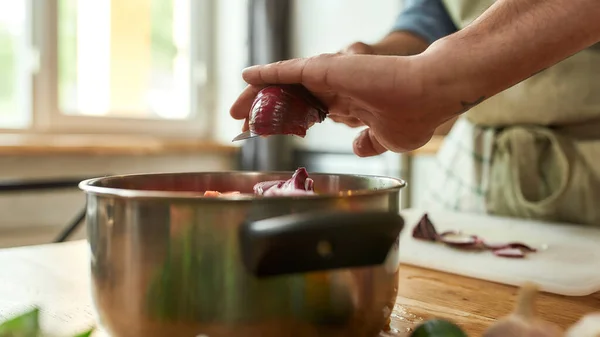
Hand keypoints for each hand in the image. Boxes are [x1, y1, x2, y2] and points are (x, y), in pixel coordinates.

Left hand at [229, 53, 449, 156]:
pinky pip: (289, 70)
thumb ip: (368, 141)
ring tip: (236, 109)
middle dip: (265, 109)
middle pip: (290, 97)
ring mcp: (331, 76)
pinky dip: (267, 73)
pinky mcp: (327, 68)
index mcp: (348, 104)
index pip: (308, 110)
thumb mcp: (387, 138)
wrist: (431, 93)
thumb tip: (357, 148)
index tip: (271, 131)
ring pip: (284, 84)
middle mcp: (335, 88)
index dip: (287, 120)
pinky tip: (247, 78)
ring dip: (258, 96)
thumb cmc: (416, 114)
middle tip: (242, 121)